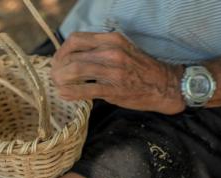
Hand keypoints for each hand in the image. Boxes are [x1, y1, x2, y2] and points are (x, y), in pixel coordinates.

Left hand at [51, 32, 184, 114]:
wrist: (165, 85)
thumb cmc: (141, 68)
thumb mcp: (122, 49)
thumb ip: (100, 50)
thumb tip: (74, 57)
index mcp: (112, 40)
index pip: (76, 39)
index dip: (62, 51)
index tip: (58, 61)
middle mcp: (111, 52)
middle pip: (71, 55)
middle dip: (57, 67)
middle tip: (55, 75)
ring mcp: (112, 71)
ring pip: (75, 71)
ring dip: (60, 79)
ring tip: (58, 85)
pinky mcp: (114, 90)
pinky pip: (85, 90)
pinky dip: (70, 93)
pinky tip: (64, 94)